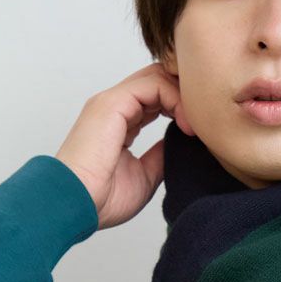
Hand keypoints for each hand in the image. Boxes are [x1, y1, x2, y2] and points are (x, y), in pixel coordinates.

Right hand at [54, 63, 195, 229]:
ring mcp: (111, 103)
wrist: (76, 205)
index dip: (180, 106)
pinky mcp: (111, 104)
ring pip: (156, 77)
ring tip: (195, 125)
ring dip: (182, 96)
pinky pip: (152, 85)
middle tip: (204, 119)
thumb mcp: (144, 175)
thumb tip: (179, 144)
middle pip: (156, 80)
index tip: (197, 132)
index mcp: (119, 123)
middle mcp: (114, 108)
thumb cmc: (101, 199)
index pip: (155, 97)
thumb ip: (160, 155)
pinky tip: (185, 124)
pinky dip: (175, 98)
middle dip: (184, 94)